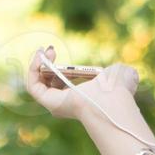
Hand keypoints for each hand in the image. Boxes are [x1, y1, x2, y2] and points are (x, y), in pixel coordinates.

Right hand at [24, 45, 138, 122]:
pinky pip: (33, 86)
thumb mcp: (121, 73)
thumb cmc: (118, 89)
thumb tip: (121, 69)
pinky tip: (40, 55)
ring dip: (37, 64)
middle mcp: (67, 104)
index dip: (59, 68)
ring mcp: (56, 104)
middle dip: (45, 66)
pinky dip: (33, 68)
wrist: (112, 100)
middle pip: (48, 84)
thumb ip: (119, 70)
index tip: (58, 53)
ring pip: (38, 85)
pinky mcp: (48, 102)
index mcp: (83, 99)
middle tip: (50, 50)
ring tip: (43, 50)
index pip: (65, 85)